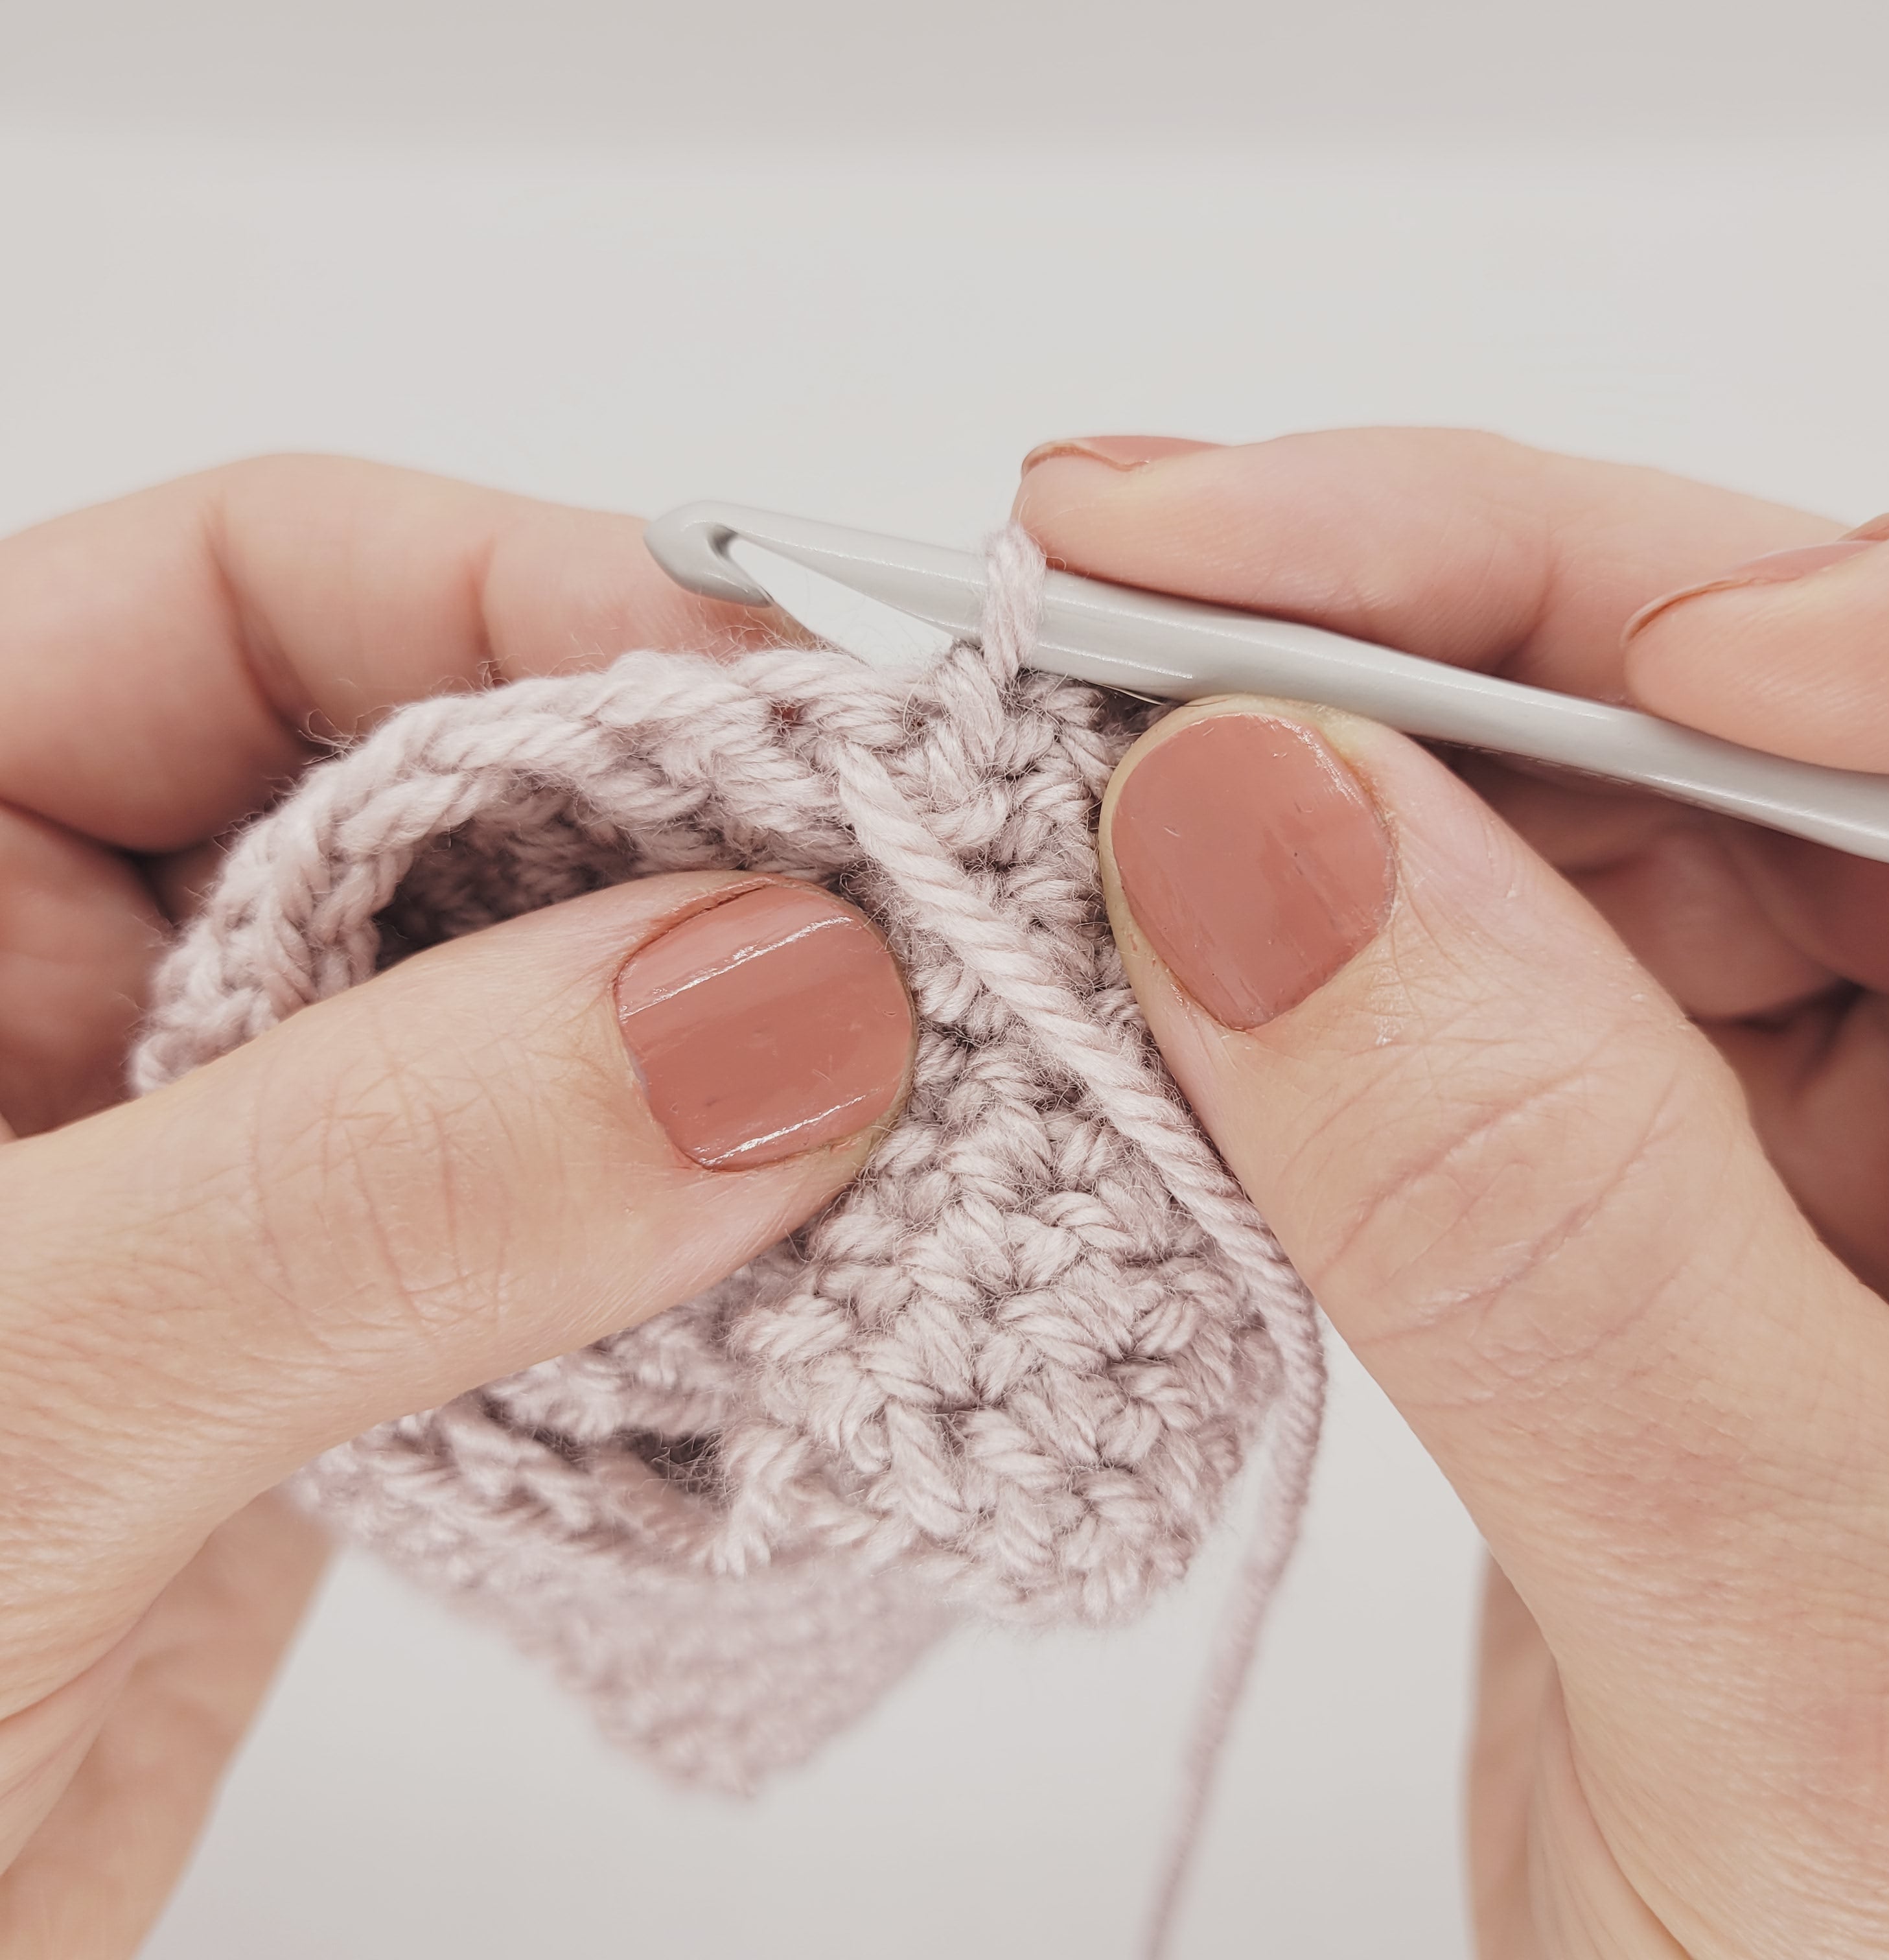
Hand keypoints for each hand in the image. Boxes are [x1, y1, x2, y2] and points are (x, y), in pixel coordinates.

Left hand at [0, 458, 912, 1955]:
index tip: (822, 704)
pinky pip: (544, 1222)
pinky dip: (689, 1239)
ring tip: (931, 1084)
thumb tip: (776, 1004)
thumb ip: (374, 1185)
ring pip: (523, 1013)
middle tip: (942, 904)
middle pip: (439, 786)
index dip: (553, 600)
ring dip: (720, 1050)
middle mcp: (60, 981)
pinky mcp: (315, 1350)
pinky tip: (817, 1262)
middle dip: (691, 836)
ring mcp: (211, 1168)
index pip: (259, 594)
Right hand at [1017, 430, 1888, 1957]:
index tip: (1554, 662)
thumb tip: (1254, 829)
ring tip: (1082, 743)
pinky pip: (1454, 987)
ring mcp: (1833, 1121)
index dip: (1829, 615)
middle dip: (1437, 629)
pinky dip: (1286, 949)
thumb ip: (1544, 1232)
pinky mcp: (1640, 1193)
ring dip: (1320, 774)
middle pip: (1745, 715)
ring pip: (1565, 825)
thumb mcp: (1808, 1663)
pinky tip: (1146, 922)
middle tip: (1132, 570)